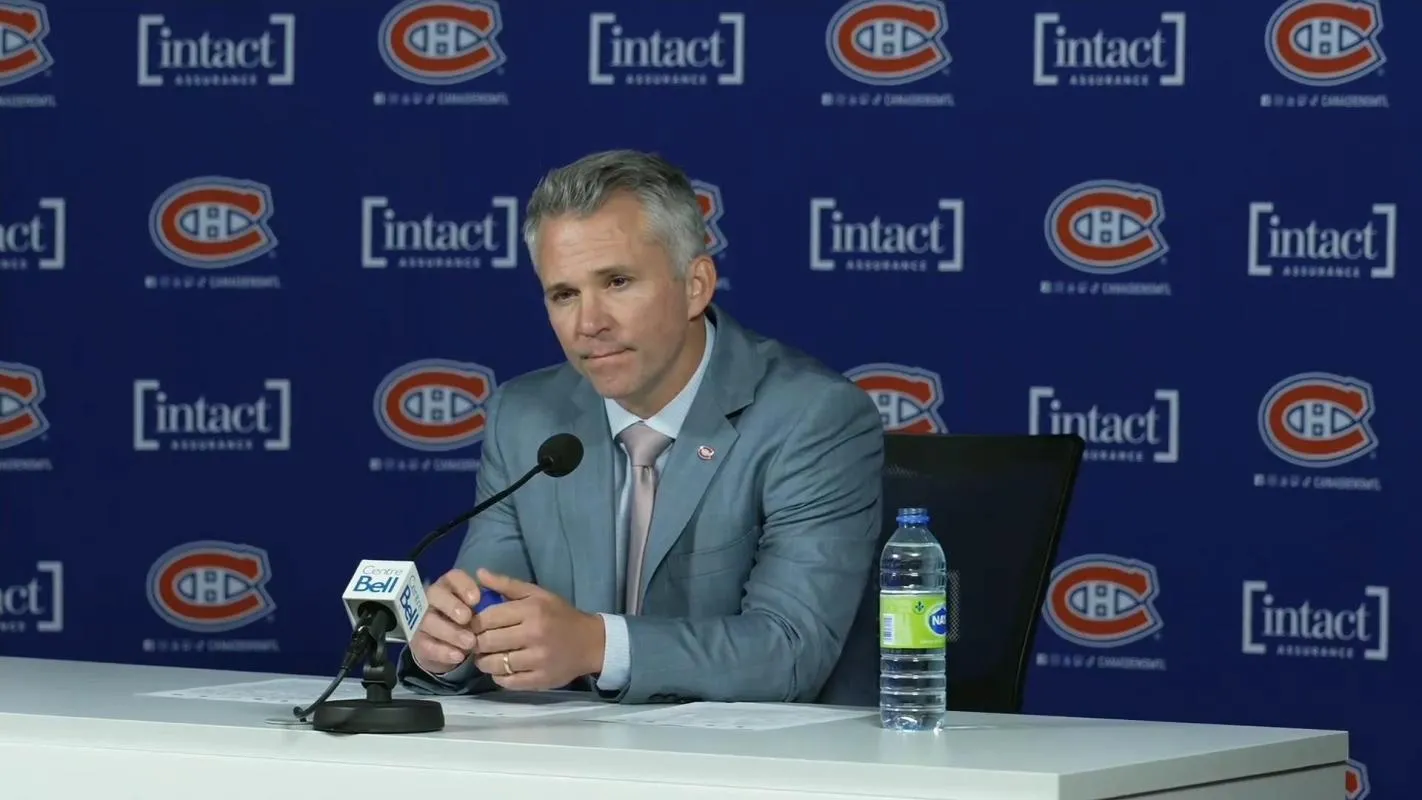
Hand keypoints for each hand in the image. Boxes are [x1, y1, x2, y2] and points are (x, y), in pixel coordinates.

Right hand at [407, 568, 482, 674]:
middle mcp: (432, 599)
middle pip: (435, 594)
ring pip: (429, 621)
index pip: (453, 577)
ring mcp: (421, 620)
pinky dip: (443, 651)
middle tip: (467, 618)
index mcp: (450, 586)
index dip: (463, 585)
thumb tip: (494, 583)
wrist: (451, 649)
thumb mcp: (484, 608)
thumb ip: (492, 595)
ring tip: (470, 642)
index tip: (477, 599)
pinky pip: (427, 645)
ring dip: (450, 631)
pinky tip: (458, 656)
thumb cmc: (472, 621)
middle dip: (451, 605)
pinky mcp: (418, 642)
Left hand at [470, 568, 604, 690]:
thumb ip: (507, 584)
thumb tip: (479, 573)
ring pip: (494, 664)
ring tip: (486, 657)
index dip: (474, 623)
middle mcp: (534, 634)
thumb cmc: (561, 615)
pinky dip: (499, 677)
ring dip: (484, 662)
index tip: (473, 626)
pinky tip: (501, 669)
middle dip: (476, 643)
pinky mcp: (541, 680)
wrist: (591, 642)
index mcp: (532, 610)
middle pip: (487, 642)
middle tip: (476, 643)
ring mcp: (538, 660)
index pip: (488, 618)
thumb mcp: (537, 594)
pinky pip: (507, 682)